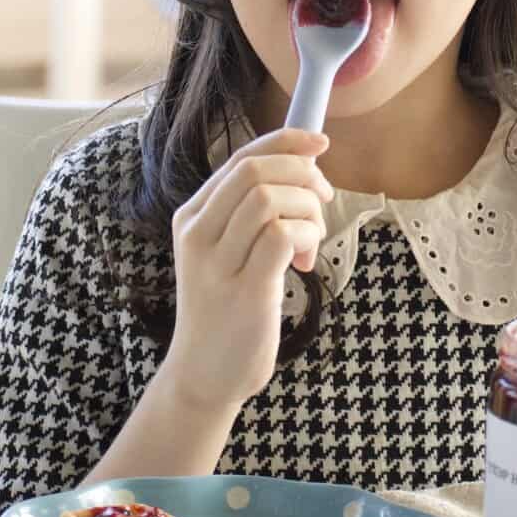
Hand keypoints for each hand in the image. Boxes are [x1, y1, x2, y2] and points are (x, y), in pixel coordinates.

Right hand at [164, 127, 333, 408]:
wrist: (204, 374)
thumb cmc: (227, 308)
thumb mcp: (227, 252)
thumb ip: (252, 213)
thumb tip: (305, 168)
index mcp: (192, 216)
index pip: (241, 158)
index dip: (286, 142)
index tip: (320, 144)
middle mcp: (197, 233)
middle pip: (255, 171)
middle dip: (302, 174)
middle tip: (324, 201)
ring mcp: (217, 263)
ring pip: (269, 199)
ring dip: (307, 210)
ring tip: (311, 242)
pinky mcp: (244, 291)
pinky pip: (281, 236)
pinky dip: (306, 237)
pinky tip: (304, 264)